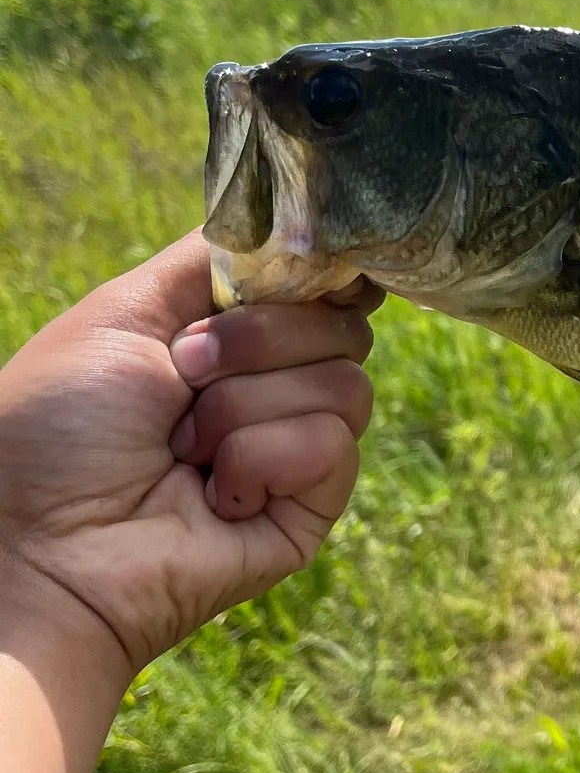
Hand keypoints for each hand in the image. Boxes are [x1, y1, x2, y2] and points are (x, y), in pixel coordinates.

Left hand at [0, 230, 380, 683]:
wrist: (41, 543)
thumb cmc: (58, 429)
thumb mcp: (126, 309)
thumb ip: (213, 260)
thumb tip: (305, 229)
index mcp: (234, 339)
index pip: (319, 287)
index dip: (318, 276)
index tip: (304, 272)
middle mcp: (272, 390)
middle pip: (343, 328)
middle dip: (257, 342)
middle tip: (185, 377)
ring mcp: (296, 453)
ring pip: (346, 386)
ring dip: (244, 410)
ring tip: (185, 452)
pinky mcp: (311, 509)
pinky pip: (331, 446)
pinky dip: (260, 460)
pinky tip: (214, 494)